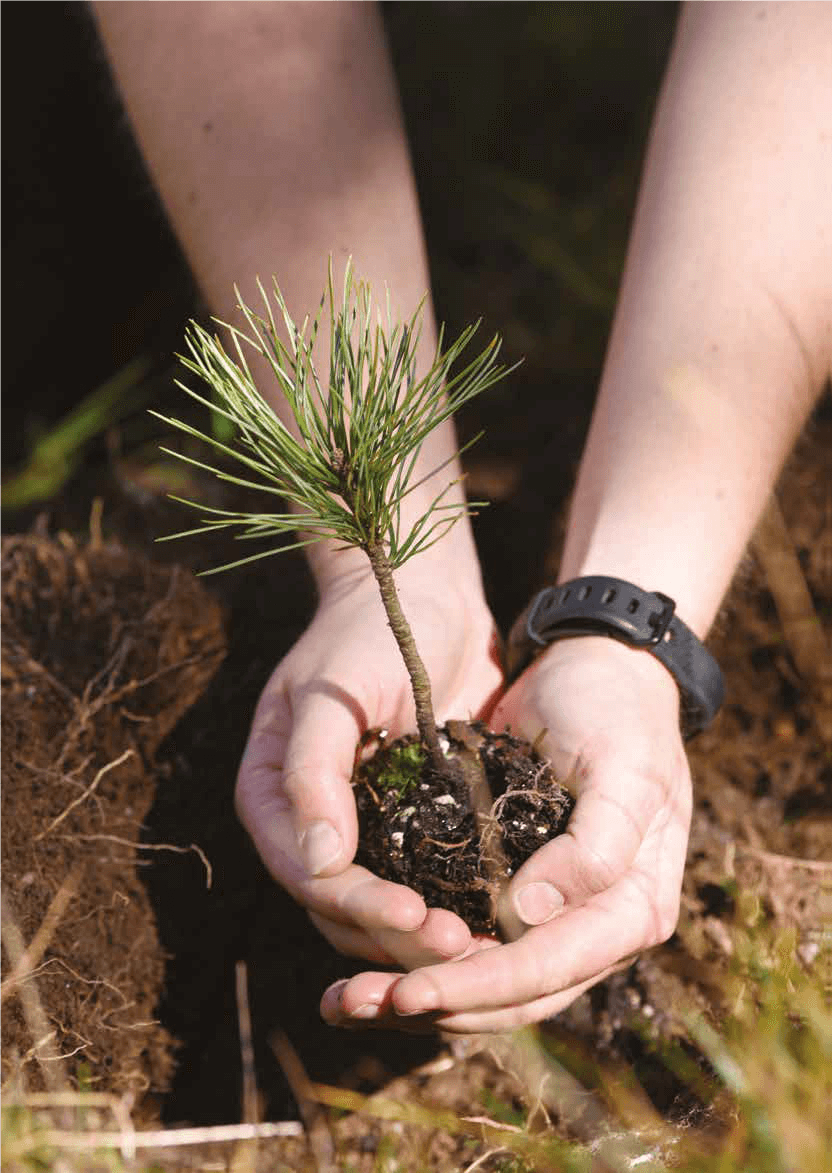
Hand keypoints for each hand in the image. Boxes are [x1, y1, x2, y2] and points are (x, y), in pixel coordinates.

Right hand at [235, 565, 503, 973]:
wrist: (425, 597)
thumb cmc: (366, 634)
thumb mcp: (333, 691)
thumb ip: (314, 770)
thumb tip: (316, 863)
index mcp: (273, 795)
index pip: (308, 875)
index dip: (360, 905)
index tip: (417, 916)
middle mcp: (309, 824)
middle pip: (341, 909)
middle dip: (397, 934)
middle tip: (461, 945)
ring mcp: (362, 828)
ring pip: (380, 911)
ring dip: (424, 936)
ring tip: (482, 946)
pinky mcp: (413, 824)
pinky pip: (424, 882)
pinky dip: (451, 906)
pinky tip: (493, 922)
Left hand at [321, 635, 691, 1031]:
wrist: (600, 668)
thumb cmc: (617, 712)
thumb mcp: (625, 768)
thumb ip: (595, 846)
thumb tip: (529, 912)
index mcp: (631, 910)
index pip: (546, 968)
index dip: (476, 986)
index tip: (408, 990)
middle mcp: (592, 928)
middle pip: (508, 995)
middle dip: (431, 1003)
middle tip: (350, 1005)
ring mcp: (550, 914)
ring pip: (480, 980)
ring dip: (411, 991)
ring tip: (338, 1001)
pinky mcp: (511, 891)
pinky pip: (465, 941)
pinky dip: (414, 953)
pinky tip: (360, 963)